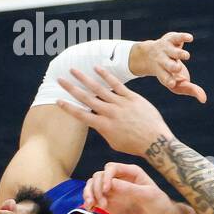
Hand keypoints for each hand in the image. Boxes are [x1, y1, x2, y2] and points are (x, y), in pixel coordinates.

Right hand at [57, 66, 174, 154]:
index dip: (68, 107)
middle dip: (70, 88)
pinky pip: (117, 84)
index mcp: (103, 126)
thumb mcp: (114, 142)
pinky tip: (97, 68)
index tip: (57, 100)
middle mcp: (109, 113)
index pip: (80, 115)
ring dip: (84, 78)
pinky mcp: (132, 98)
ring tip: (73, 69)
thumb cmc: (135, 145)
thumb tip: (97, 122)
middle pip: (85, 97)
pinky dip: (106, 75)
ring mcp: (120, 104)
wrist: (156, 142)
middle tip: (59, 79)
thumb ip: (104, 130)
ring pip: (98, 88)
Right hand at [83, 161, 168, 213]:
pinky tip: (90, 209)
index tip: (106, 190)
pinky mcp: (109, 202)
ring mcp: (113, 190)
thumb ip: (130, 189)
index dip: (106, 177)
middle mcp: (119, 178)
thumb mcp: (148, 195)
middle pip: (98, 176)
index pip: (111, 168)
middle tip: (102, 204)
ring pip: (93, 186)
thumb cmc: (159, 204)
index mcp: (131, 172)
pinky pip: (94, 198)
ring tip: (91, 206)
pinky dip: (89, 202)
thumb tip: (111, 184)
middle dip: (96, 188)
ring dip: (88, 194)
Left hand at [132, 31, 205, 102]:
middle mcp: (163, 61)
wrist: (150, 54)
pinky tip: (190, 38)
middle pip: (167, 64)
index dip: (168, 79)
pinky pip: (177, 37)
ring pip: (173, 52)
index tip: (172, 83)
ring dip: (178, 53)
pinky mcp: (172, 39)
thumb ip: (192, 90)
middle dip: (171, 66)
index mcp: (163, 73)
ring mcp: (167, 50)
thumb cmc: (169, 72)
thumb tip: (204, 100)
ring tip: (186, 56)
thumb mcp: (178, 83)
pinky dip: (183, 37)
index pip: (165, 77)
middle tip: (177, 68)